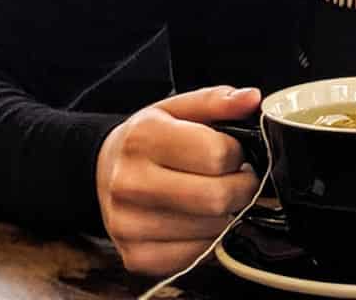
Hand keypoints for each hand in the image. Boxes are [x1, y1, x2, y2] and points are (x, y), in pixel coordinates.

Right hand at [95, 84, 260, 275]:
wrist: (104, 170)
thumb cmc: (148, 137)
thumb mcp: (179, 107)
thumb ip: (217, 101)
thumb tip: (251, 98)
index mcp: (144, 138)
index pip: (216, 154)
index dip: (236, 153)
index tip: (233, 152)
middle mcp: (131, 183)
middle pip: (216, 197)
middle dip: (242, 187)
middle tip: (238, 178)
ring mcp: (129, 225)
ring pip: (210, 230)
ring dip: (227, 214)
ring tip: (216, 194)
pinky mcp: (135, 256)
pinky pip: (195, 257)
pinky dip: (209, 239)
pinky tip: (200, 218)